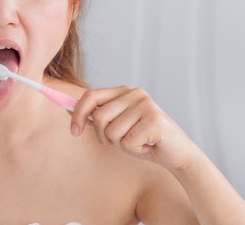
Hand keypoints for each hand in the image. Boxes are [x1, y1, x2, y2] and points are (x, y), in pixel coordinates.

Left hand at [69, 85, 200, 170]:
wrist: (176, 153)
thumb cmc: (143, 140)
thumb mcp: (116, 127)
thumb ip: (96, 117)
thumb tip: (67, 109)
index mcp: (123, 91)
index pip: (90, 95)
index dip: (77, 114)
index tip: (74, 132)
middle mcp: (135, 93)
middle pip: (98, 117)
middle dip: (103, 136)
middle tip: (120, 141)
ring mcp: (146, 104)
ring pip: (111, 132)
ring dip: (121, 144)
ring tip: (138, 141)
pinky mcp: (154, 120)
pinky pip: (127, 142)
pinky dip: (134, 150)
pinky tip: (148, 145)